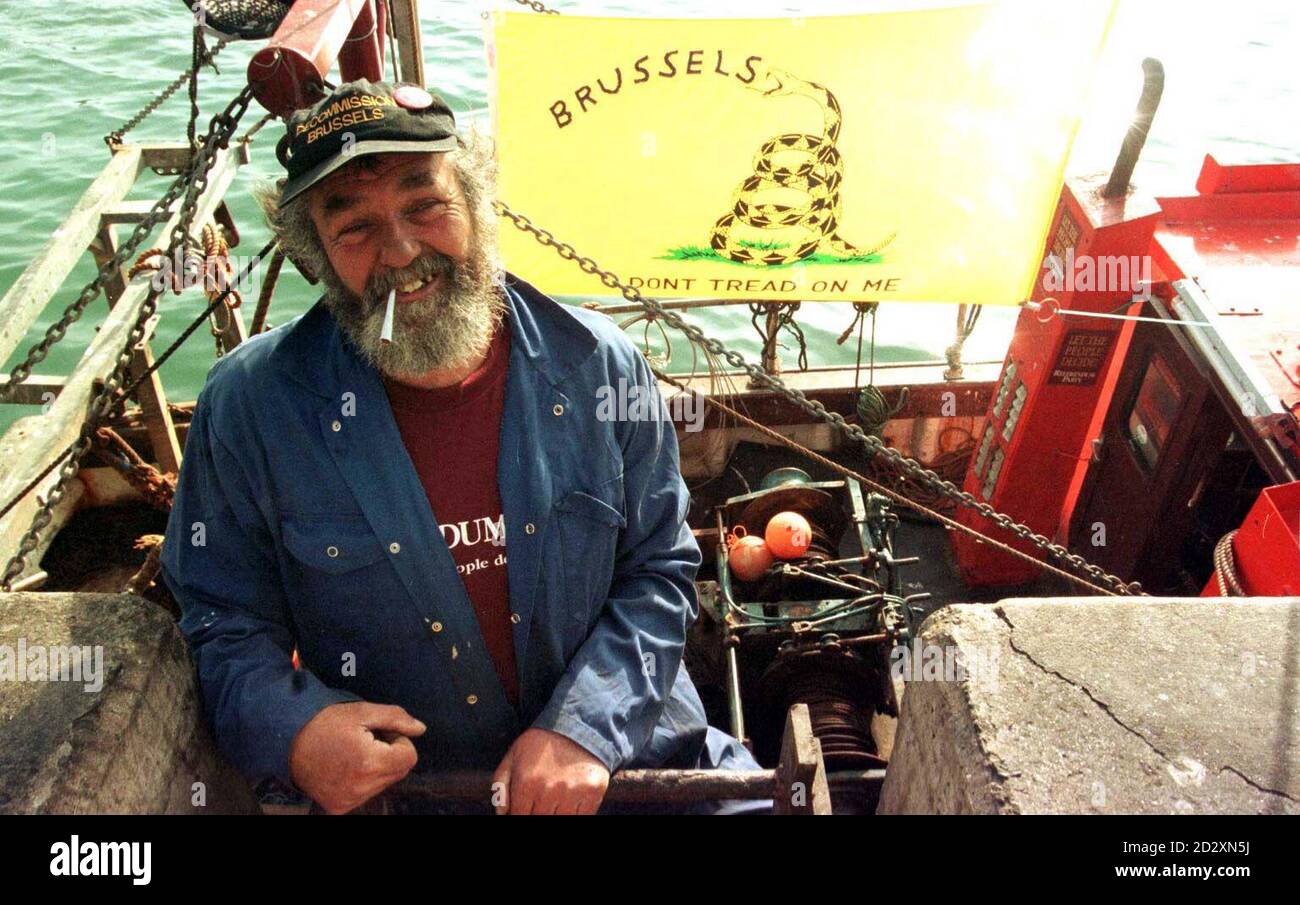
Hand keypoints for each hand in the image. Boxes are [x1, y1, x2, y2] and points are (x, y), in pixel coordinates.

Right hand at [288, 701, 425, 813]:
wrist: (287, 743)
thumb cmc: (325, 723)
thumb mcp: (362, 712)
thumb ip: (395, 719)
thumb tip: (421, 729)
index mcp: (370, 762)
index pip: (409, 757)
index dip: (399, 741)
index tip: (379, 733)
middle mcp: (361, 787)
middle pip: (398, 772)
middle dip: (390, 754)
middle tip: (366, 740)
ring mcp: (350, 801)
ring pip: (384, 784)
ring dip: (377, 767)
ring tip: (354, 753)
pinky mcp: (339, 808)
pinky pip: (366, 794)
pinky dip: (363, 780)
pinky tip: (345, 767)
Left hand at [492, 728, 609, 814]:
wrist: (576, 724)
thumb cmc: (541, 743)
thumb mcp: (513, 756)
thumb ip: (501, 786)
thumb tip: (502, 813)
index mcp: (526, 782)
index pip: (519, 817)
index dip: (521, 814)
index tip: (526, 808)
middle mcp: (549, 790)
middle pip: (541, 820)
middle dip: (539, 813)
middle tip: (542, 801)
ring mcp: (573, 792)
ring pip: (561, 821)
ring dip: (557, 814)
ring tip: (555, 800)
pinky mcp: (593, 792)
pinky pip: (583, 817)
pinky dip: (576, 813)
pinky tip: (571, 801)